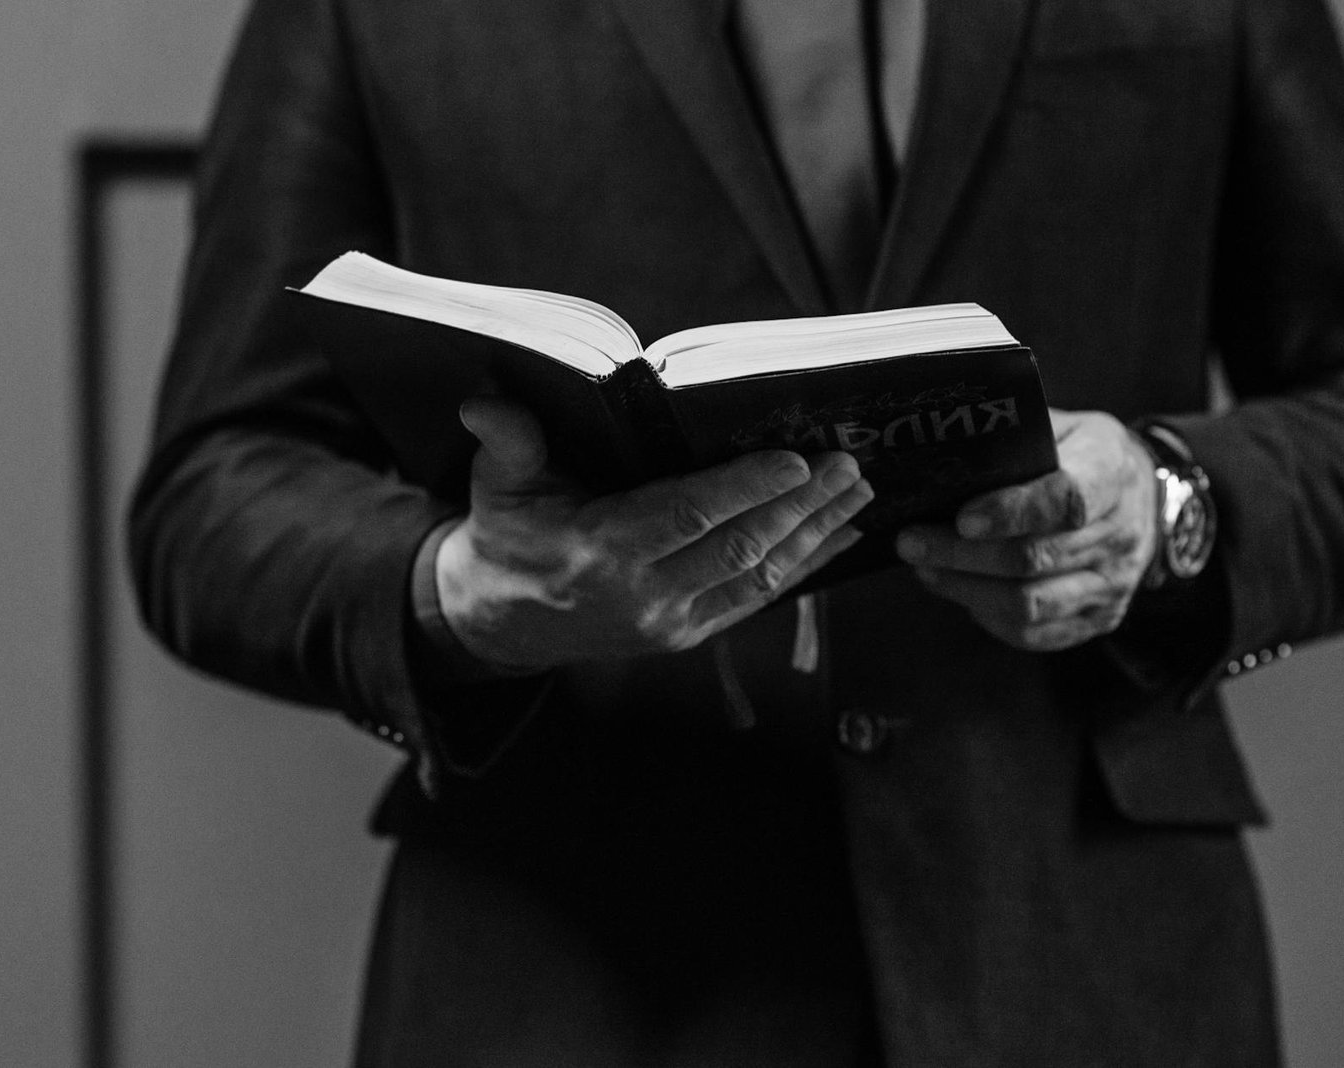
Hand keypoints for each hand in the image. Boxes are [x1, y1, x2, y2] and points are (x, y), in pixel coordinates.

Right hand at [437, 397, 873, 668]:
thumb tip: (484, 402)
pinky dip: (803, 568)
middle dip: (801, 506)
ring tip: (859, 493)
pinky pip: (755, 601)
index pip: (685, 516)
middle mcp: (641, 593)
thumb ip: (505, 441)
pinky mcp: (686, 634)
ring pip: (758, 578)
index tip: (797, 459)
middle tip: (849, 464)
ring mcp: (669, 621)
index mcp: (598, 548)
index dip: (745, 489)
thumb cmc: (506, 536)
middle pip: (738, 547)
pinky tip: (838, 536)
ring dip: (814, 534)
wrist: (501, 623)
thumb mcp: (497, 485)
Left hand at [895, 409, 1157, 651]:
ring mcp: (1112, 583)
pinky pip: (1033, 633)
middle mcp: (1120, 534)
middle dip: (961, 554)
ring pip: (1028, 603)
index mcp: (1111, 473)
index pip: (1066, 500)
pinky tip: (960, 590)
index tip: (962, 518)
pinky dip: (987, 615)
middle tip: (910, 542)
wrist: (1142, 496)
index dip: (1011, 512)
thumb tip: (940, 449)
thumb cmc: (1082, 454)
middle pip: (1034, 557)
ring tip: (925, 568)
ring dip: (965, 588)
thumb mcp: (1063, 426)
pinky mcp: (1098, 618)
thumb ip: (1014, 439)